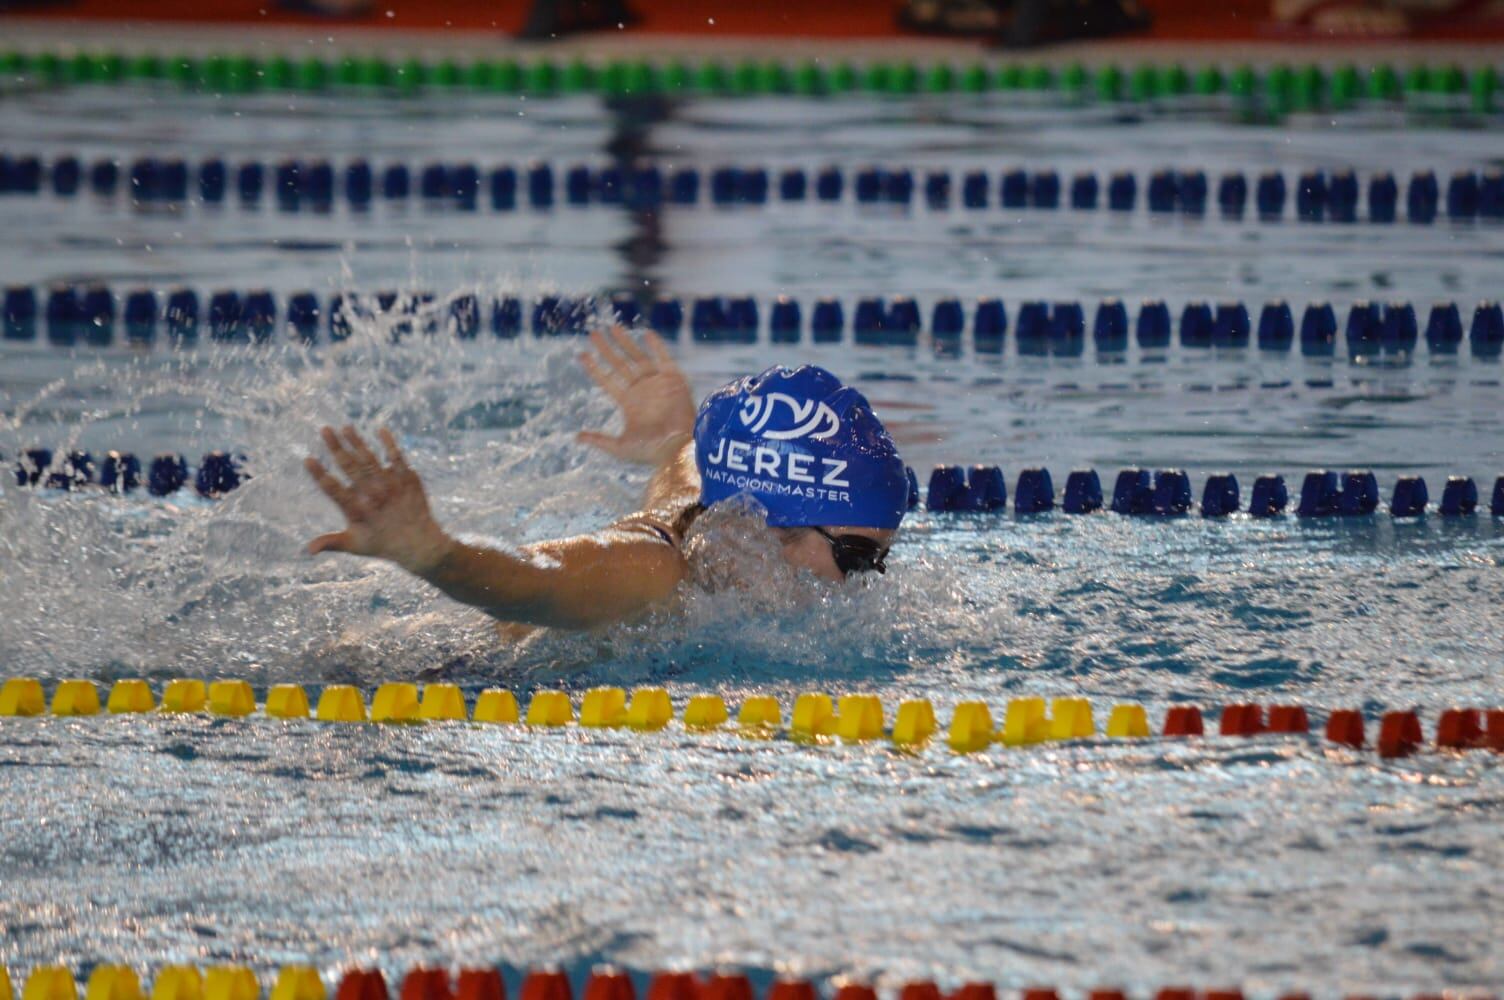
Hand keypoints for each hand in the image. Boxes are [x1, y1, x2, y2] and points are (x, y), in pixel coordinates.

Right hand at [304, 426, 452, 575]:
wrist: (419, 544)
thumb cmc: (382, 544)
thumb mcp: (355, 545)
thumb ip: (330, 543)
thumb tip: (306, 550)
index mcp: (357, 511)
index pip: (333, 490)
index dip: (319, 474)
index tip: (307, 458)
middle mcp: (374, 496)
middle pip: (351, 467)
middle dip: (336, 447)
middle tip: (324, 429)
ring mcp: (392, 486)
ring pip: (371, 459)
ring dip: (358, 442)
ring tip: (345, 427)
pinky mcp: (408, 480)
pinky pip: (397, 458)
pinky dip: (390, 444)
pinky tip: (380, 429)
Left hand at [577, 327, 695, 466]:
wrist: (678, 448)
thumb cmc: (651, 451)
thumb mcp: (620, 447)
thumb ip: (600, 440)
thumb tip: (577, 437)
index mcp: (628, 403)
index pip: (607, 381)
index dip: (594, 368)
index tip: (581, 354)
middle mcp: (641, 390)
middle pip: (619, 364)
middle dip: (606, 349)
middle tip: (593, 334)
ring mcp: (657, 384)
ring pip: (637, 357)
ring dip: (626, 342)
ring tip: (613, 327)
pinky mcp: (674, 380)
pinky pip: (664, 359)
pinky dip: (657, 346)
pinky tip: (645, 333)